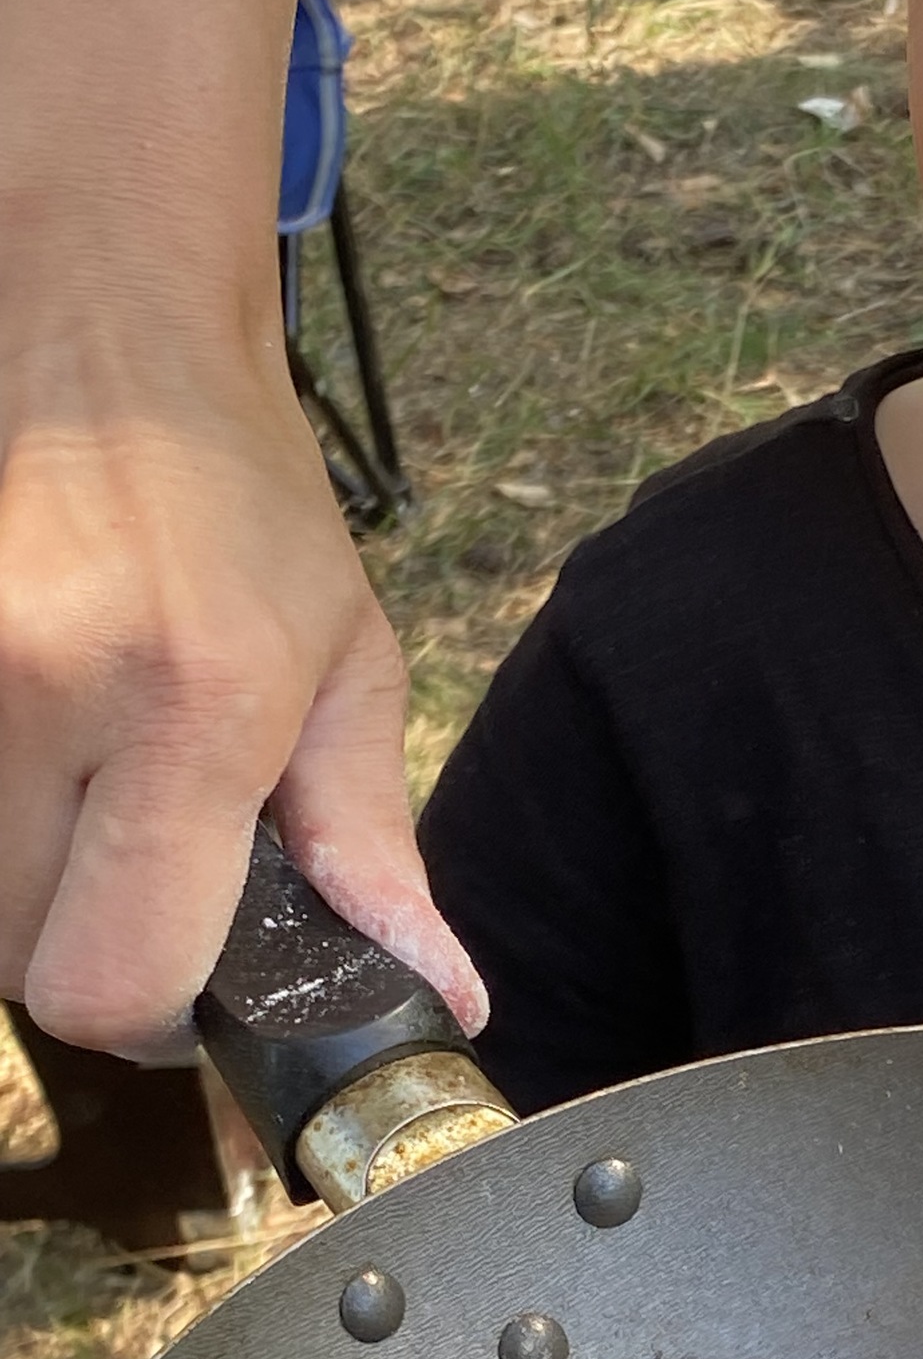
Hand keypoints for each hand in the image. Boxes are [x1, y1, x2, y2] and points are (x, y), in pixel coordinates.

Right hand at [0, 330, 485, 1055]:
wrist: (107, 339)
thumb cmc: (238, 498)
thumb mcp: (345, 662)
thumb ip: (372, 843)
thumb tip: (441, 989)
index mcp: (189, 704)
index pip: (114, 976)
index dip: (159, 1019)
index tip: (197, 991)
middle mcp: (43, 695)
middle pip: (24, 968)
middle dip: (95, 961)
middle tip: (153, 892)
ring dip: (36, 902)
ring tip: (100, 814)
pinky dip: (0, 836)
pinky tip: (52, 770)